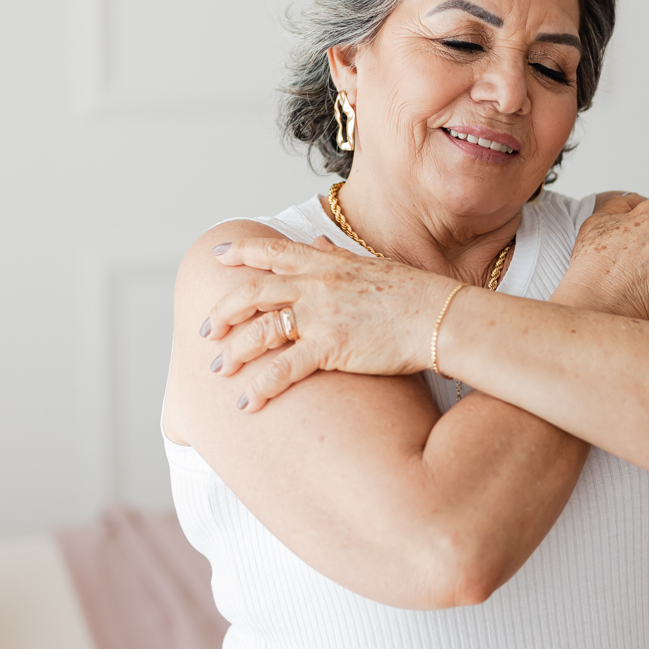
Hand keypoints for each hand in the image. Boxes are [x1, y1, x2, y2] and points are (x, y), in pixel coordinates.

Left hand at [200, 236, 455, 410]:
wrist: (440, 318)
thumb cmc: (414, 294)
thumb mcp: (372, 266)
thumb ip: (337, 257)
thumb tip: (317, 245)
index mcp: (328, 264)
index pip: (274, 251)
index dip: (242, 251)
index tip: (218, 256)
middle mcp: (318, 285)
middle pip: (253, 292)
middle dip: (224, 312)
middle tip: (208, 331)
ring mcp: (322, 315)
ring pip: (261, 330)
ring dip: (235, 351)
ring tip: (221, 370)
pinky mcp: (331, 347)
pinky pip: (283, 368)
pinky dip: (260, 387)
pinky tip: (248, 403)